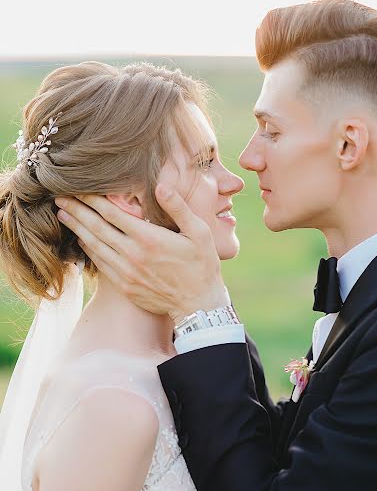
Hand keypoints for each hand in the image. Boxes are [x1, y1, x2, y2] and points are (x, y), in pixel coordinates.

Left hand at [55, 184, 227, 323]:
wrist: (199, 305)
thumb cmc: (202, 265)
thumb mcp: (199, 232)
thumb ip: (178, 208)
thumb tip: (161, 185)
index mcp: (149, 238)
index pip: (112, 213)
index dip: (92, 200)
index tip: (78, 188)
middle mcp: (132, 255)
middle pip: (96, 228)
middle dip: (76, 211)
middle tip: (59, 197)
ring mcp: (126, 273)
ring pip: (94, 246)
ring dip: (77, 229)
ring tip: (64, 215)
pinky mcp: (124, 286)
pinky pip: (101, 264)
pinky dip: (88, 250)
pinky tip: (82, 241)